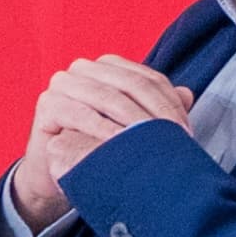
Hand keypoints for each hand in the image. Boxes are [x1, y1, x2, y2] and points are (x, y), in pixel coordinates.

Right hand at [8, 56, 196, 225]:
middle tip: (173, 141)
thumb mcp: (129, 125)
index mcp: (108, 66)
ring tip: (150, 145)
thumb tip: (188, 94)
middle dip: (156, 114)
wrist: (54, 169)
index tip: (185, 132)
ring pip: (108, 97)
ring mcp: (63, 83)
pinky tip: (116, 145)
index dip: (170, 104)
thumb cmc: (94, 143)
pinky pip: (79, 114)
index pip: (148, 79)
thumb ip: (156, 107)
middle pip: (130, 85)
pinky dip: (101, 129)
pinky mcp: (47, 103)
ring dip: (132, 122)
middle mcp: (85, 68)